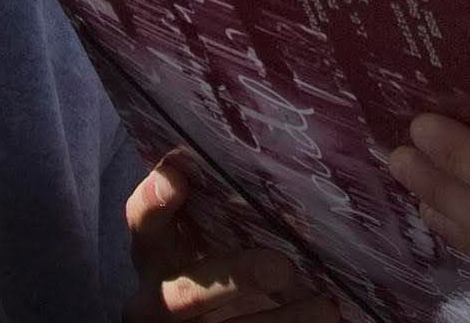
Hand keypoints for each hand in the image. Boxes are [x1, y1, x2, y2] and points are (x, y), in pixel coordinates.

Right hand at [125, 151, 336, 320]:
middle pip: (186, 292)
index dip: (153, 202)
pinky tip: (327, 318)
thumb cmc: (216, 261)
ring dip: (280, 321)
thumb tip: (279, 162)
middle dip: (235, 279)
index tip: (176, 180)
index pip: (143, 223)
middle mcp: (158, 297)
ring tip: (325, 308)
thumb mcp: (207, 236)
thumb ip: (222, 208)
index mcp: (154, 255)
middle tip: (282, 268)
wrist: (204, 319)